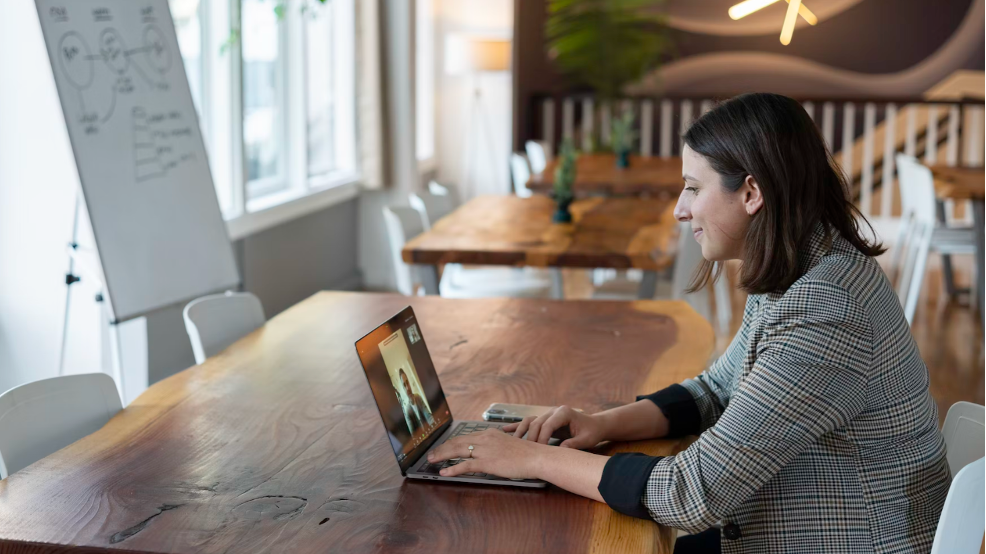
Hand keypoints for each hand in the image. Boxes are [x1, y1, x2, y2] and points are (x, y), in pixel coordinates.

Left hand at [426, 429, 547, 478]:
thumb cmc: (526, 454)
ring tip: (432, 460)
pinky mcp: (487, 462)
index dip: (452, 442)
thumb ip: (495, 446)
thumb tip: (487, 453)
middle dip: (442, 448)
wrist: (535, 457)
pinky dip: (453, 468)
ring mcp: (485, 450)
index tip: (443, 446)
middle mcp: (485, 438)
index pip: (465, 437)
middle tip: (431, 453)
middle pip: (457, 442)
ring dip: (442, 455)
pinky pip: (465, 465)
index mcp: (489, 433)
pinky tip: (444, 472)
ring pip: (457, 451)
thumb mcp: (508, 445)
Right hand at [502, 405, 606, 448]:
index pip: (547, 425)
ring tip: (512, 442)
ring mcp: (548, 414)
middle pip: (536, 423)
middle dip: (531, 438)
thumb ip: (574, 444)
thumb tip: (561, 450)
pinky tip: (505, 430)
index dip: (542, 438)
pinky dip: (518, 426)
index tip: (539, 451)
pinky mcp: (545, 419)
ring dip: (520, 431)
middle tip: (526, 452)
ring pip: (530, 421)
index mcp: (564, 412)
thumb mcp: (586, 439)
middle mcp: (554, 411)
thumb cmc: (591, 432)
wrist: (594, 425)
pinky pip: (529, 422)